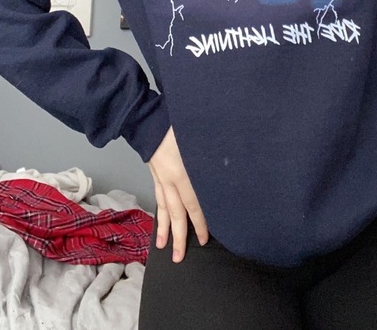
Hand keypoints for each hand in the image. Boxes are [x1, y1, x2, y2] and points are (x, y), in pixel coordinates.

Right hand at [147, 126, 208, 261]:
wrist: (148, 119)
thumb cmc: (177, 125)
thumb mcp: (200, 138)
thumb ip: (212, 155)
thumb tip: (228, 167)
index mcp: (184, 173)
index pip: (194, 204)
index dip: (200, 223)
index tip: (205, 238)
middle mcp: (171, 180)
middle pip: (176, 213)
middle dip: (180, 235)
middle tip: (180, 257)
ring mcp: (160, 178)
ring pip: (163, 209)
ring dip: (165, 229)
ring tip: (163, 247)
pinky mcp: (154, 174)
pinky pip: (157, 197)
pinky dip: (159, 211)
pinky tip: (160, 220)